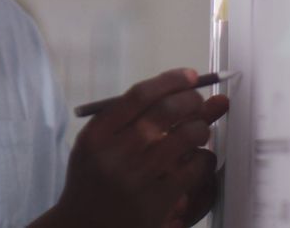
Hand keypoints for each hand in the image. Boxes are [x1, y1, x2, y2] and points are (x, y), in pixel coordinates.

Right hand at [32, 69, 228, 227]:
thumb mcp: (94, 145)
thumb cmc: (92, 180)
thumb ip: (127, 118)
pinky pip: (195, 168)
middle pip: (165, 111)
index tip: (190, 76)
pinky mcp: (159, 199)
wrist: (84, 227)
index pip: (139, 96)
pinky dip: (204, 157)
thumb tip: (177, 91)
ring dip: (201, 127)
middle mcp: (116, 153)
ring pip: (186, 137)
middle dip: (192, 101)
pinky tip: (199, 158)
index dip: (171, 81)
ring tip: (199, 130)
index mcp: (97, 135)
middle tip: (198, 102)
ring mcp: (139, 177)